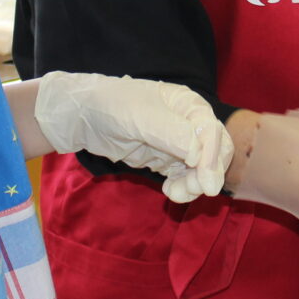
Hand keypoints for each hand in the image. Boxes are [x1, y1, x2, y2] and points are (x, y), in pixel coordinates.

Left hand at [35, 72, 230, 201]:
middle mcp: (189, 123)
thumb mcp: (140, 117)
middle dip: (209, 172)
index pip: (211, 131)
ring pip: (202, 168)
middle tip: (197, 190)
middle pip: (215, 150)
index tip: (205, 182)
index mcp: (187, 104)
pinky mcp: (167, 160)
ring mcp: (179, 143)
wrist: (83, 118)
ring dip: (195, 183)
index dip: (211, 157)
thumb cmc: (112, 107)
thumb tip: (199, 155)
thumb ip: (171, 133)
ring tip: (177, 194)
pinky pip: (185, 177)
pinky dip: (183, 188)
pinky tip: (170, 192)